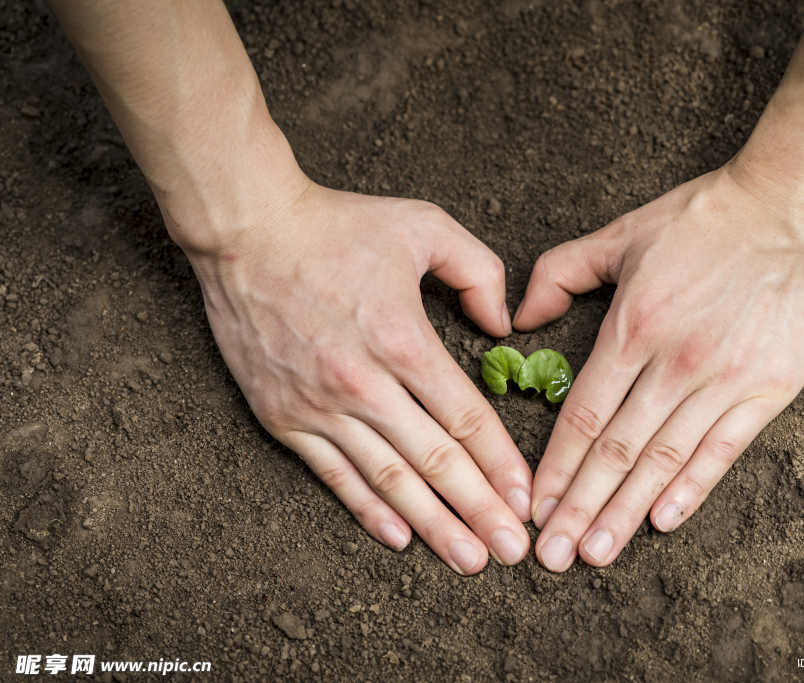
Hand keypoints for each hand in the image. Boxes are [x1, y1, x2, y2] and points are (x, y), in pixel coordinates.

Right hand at [187, 181, 532, 574]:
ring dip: (433, 525)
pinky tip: (399, 538)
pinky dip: (367, 510)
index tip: (528, 498)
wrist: (247, 230)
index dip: (501, 464)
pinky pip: (333, 474)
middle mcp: (364, 383)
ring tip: (468, 559)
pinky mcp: (284, 417)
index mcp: (404, 339)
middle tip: (512, 551)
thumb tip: (504, 323)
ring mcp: (320, 406)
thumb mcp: (424, 225)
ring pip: (389, 479)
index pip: (465, 418)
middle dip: (480, 511)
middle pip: (435, 461)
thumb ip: (479, 271)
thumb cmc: (338, 226)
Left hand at [514, 166, 803, 570]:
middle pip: (615, 452)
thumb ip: (561, 272)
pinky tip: (663, 521)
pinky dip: (691, 489)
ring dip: (625, 512)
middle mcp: (672, 364)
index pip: (582, 417)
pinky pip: (722, 450)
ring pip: (663, 460)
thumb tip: (520, 318)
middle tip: (552, 556)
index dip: (556, 468)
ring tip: (596, 553)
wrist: (789, 207)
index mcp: (631, 329)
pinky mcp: (766, 389)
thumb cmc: (702, 218)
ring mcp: (722, 380)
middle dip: (579, 509)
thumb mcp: (621, 233)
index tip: (535, 506)